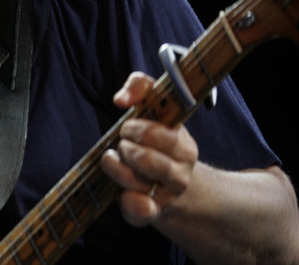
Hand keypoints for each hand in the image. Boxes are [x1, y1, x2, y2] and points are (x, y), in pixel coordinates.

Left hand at [100, 71, 198, 226]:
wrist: (175, 186)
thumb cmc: (157, 139)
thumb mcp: (155, 108)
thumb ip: (140, 87)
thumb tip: (121, 98)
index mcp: (183, 144)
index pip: (158, 134)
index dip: (136, 128)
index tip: (127, 126)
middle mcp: (179, 172)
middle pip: (145, 159)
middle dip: (125, 147)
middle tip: (122, 143)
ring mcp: (167, 194)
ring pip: (136, 182)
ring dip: (117, 168)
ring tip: (116, 160)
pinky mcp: (153, 211)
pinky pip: (142, 211)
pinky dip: (130, 204)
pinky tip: (123, 194)